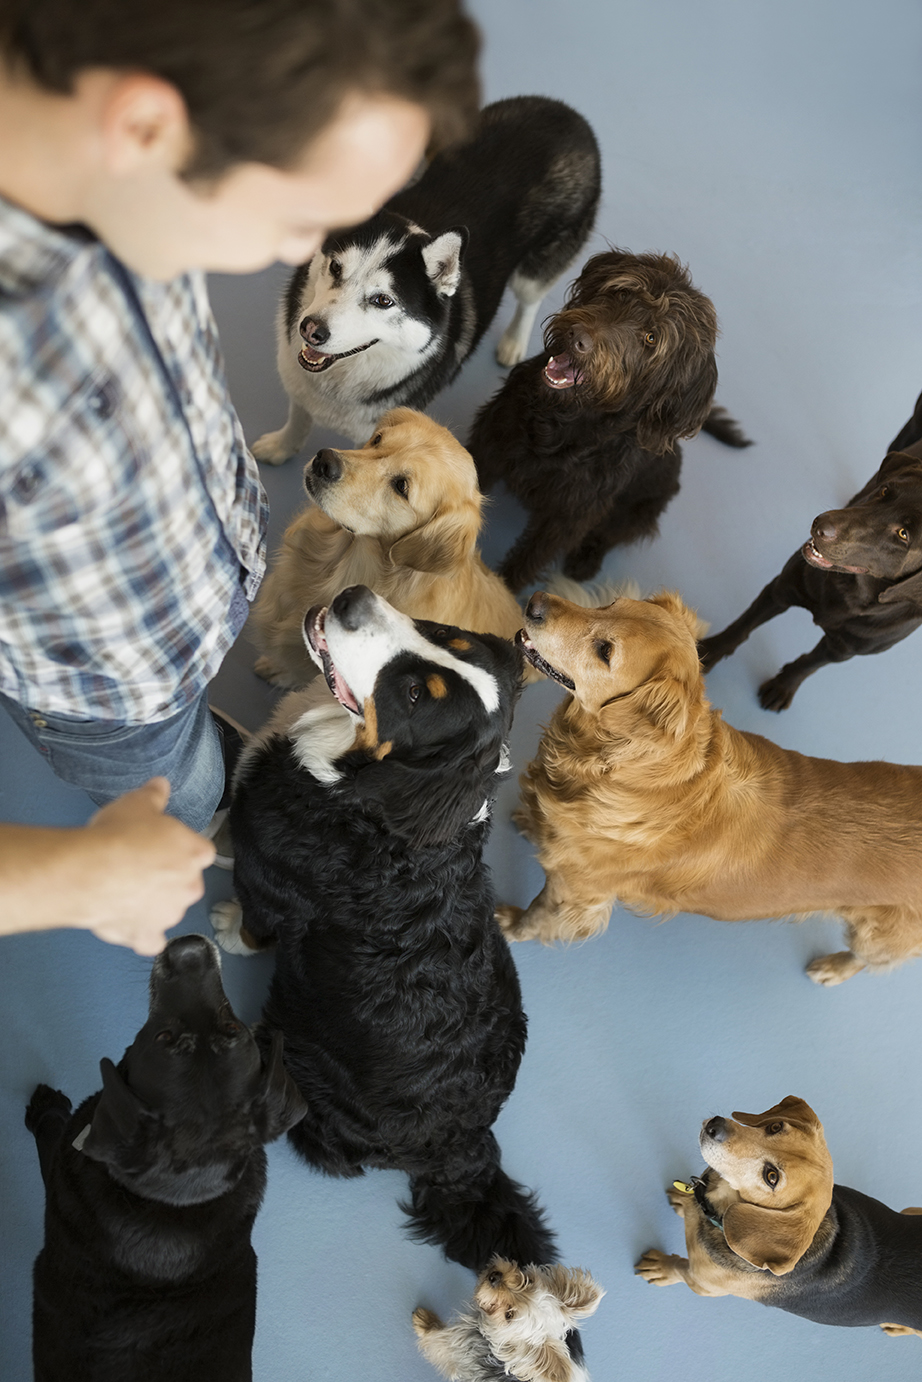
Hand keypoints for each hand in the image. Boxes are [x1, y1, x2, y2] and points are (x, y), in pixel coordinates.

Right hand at [80, 779, 215, 952]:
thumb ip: (154, 794)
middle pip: (187, 882)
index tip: (160, 844)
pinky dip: (143, 935)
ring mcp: (169, 915)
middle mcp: (191, 887)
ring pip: (169, 910)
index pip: (200, 851)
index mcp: (196, 854)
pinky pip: (151, 940)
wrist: (91, 873)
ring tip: (125, 891)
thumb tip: (162, 783)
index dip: (180, 848)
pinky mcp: (146, 936)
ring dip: (155, 904)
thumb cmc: (119, 834)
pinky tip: (130, 925)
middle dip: (169, 877)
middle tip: (140, 866)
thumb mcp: (137, 803)